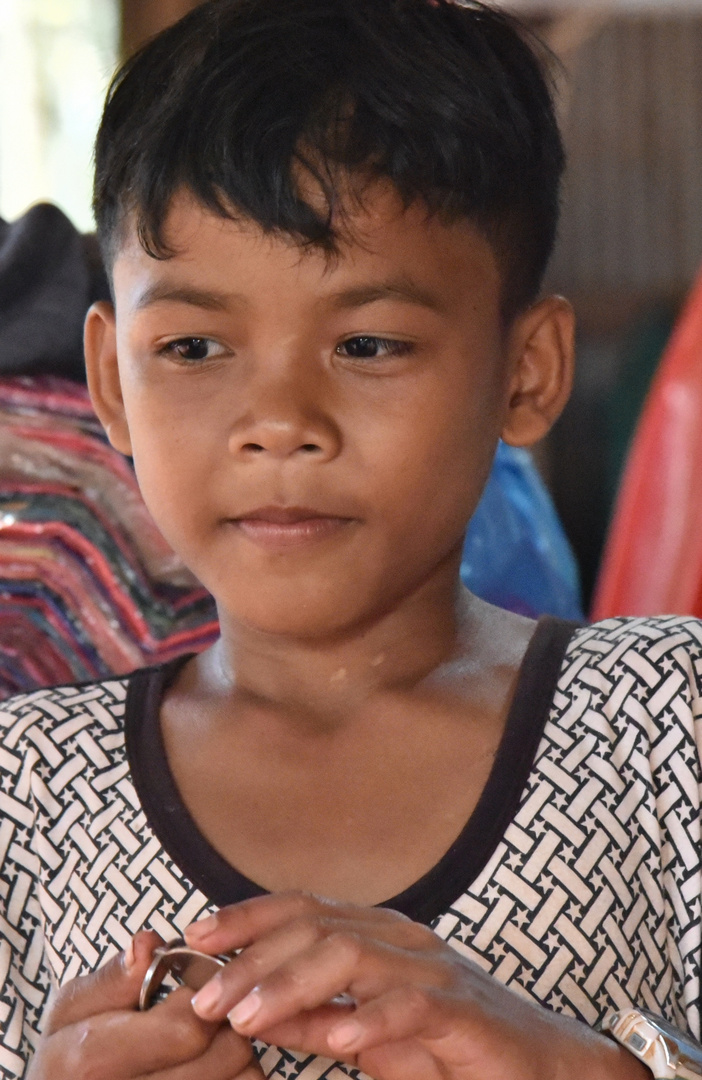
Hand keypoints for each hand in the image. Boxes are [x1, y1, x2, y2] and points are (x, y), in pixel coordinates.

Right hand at [28, 929, 263, 1079]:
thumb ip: (112, 979)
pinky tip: (216, 1073)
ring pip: (244, 1079)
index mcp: (93, 1059)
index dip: (203, 998)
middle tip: (212, 1018)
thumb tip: (149, 945)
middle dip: (227, 1026)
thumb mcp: (70, 1013)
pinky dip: (239, 1079)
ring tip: (213, 1049)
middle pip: (226, 1055)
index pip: (188, 1027)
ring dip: (239, 1059)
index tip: (196, 991)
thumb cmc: (69, 1060)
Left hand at [185, 893, 648, 1079]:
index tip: (196, 934)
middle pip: (316, 925)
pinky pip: (410, 1004)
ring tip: (248, 1017)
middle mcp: (400, 937)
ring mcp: (433, 967)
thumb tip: (246, 1011)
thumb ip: (309, 1019)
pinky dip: (370, 1018)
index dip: (247, 914)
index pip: (302, 906)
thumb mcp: (363, 1032)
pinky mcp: (462, 1009)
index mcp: (376, 933)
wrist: (538, 1065)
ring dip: (293, 984)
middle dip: (254, 958)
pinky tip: (336, 1038)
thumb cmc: (446, 1045)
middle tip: (207, 997)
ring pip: (352, 955)